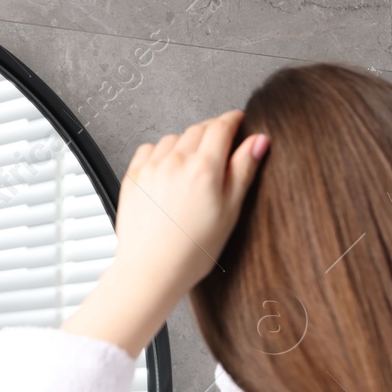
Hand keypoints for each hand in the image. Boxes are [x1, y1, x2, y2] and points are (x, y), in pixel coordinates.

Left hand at [111, 109, 267, 294]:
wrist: (151, 270)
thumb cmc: (191, 251)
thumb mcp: (229, 212)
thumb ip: (243, 171)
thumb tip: (258, 141)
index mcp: (204, 168)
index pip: (221, 126)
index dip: (233, 121)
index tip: (237, 122)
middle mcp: (175, 161)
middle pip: (198, 129)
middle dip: (212, 132)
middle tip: (219, 148)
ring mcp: (151, 167)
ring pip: (173, 138)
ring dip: (186, 143)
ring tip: (192, 167)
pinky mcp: (133, 177)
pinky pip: (148, 150)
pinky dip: (160, 153)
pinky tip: (168, 171)